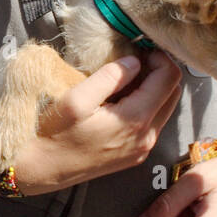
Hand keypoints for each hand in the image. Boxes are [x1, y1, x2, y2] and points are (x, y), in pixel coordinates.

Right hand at [15, 50, 181, 193]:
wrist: (43, 170)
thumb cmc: (54, 134)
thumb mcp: (76, 99)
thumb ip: (109, 77)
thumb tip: (135, 61)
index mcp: (135, 120)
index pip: (169, 79)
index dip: (161, 57)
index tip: (141, 47)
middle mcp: (146, 137)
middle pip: (173, 93)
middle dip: (160, 70)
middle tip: (135, 57)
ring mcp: (142, 148)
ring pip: (165, 107)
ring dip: (154, 87)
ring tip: (127, 75)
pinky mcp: (135, 154)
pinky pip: (153, 121)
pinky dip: (147, 103)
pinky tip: (123, 96)